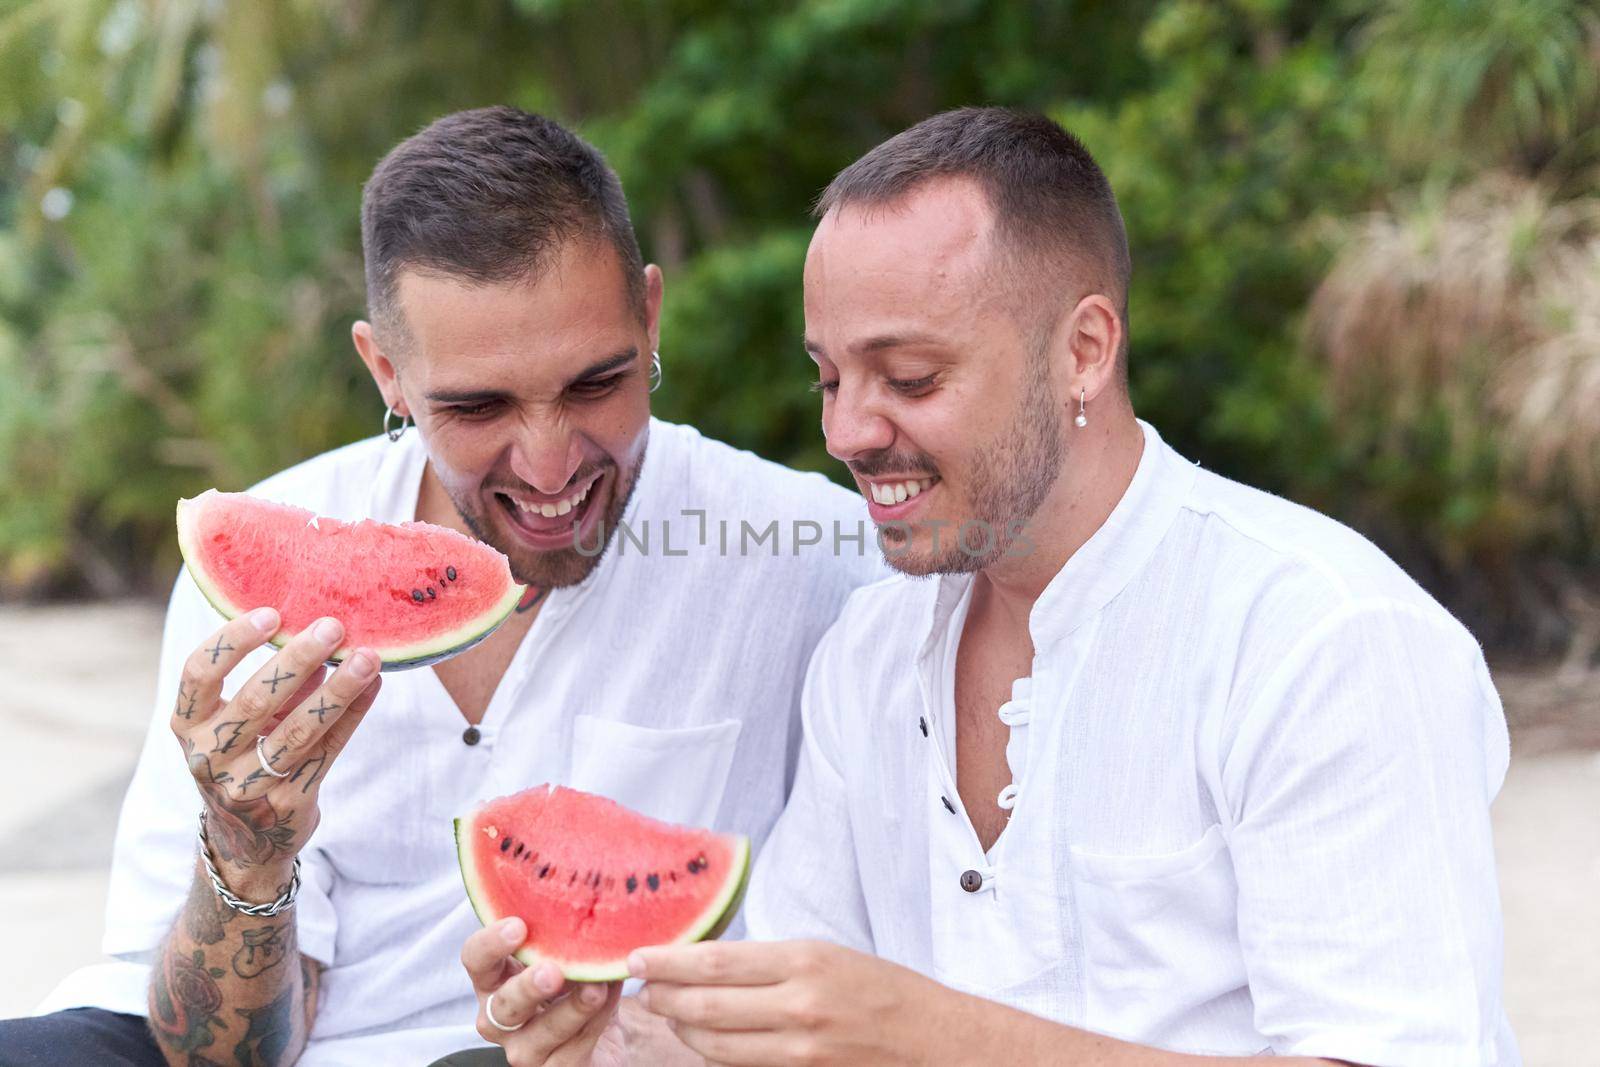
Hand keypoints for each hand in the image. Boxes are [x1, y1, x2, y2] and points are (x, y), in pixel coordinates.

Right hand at [173, 608, 381, 898]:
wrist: (245, 839)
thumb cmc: (242, 756)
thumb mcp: (234, 722)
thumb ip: (268, 682)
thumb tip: (317, 630)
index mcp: (187, 726)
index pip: (198, 674)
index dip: (232, 642)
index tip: (271, 614)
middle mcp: (208, 757)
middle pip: (256, 701)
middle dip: (297, 660)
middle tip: (333, 627)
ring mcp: (245, 786)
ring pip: (298, 731)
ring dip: (337, 689)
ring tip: (368, 657)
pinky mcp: (286, 805)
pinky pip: (327, 752)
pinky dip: (353, 715)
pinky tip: (373, 687)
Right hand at [462, 916, 623, 1065]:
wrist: (605, 1031)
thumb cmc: (575, 983)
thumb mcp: (565, 952)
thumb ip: (562, 931)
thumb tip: (587, 891)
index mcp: (496, 979)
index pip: (476, 960)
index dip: (490, 944)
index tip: (518, 925)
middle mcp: (501, 1017)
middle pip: (502, 1005)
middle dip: (527, 987)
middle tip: (553, 971)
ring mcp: (525, 1049)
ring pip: (542, 1032)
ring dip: (573, 1007)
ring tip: (597, 986)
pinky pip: (575, 1048)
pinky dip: (596, 1020)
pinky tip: (610, 998)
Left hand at [630, 940, 942, 1065]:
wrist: (935, 1039)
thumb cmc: (883, 989)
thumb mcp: (828, 955)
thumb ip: (771, 961)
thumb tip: (708, 962)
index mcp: (804, 960)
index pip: (715, 962)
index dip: (668, 962)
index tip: (637, 957)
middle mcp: (798, 1004)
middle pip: (705, 1005)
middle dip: (663, 997)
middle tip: (641, 988)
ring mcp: (800, 1048)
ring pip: (714, 1043)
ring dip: (681, 1028)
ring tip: (667, 1012)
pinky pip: (741, 1066)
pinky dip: (714, 1051)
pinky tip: (703, 1037)